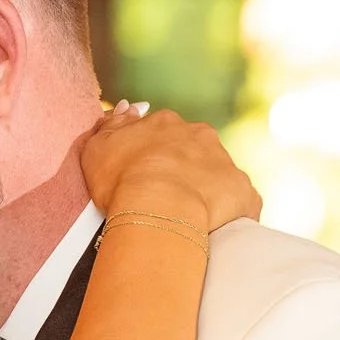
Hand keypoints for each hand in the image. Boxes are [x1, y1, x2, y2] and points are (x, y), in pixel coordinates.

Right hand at [81, 102, 260, 233]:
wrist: (163, 208)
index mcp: (165, 124)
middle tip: (161, 198)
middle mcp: (199, 135)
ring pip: (213, 174)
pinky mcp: (242, 191)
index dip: (149, 154)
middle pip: (190, 149)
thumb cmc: (123, 181)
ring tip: (182, 218)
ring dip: (201, 190)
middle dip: (179, 169)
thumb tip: (125, 110)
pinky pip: (236, 200)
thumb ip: (108, 128)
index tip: (139, 175)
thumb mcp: (97, 150)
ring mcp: (224, 161)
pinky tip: (209, 229)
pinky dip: (225, 213)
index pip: (159, 132)